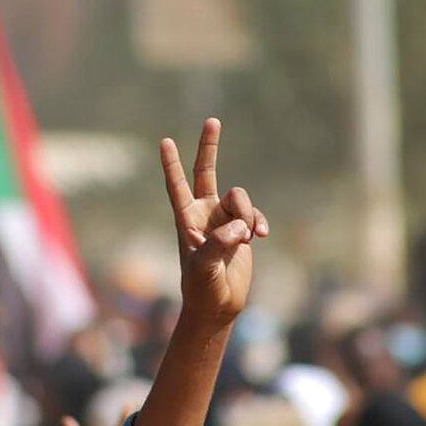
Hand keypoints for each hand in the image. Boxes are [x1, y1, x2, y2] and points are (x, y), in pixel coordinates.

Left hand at [160, 118, 268, 324]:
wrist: (218, 305)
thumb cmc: (202, 288)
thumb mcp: (203, 267)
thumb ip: (217, 243)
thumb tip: (238, 227)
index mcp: (186, 220)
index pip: (176, 187)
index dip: (172, 165)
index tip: (165, 142)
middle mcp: (204, 214)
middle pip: (206, 172)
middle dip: (209, 147)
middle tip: (212, 121)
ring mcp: (223, 220)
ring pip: (240, 199)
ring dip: (247, 216)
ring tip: (247, 239)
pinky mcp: (241, 230)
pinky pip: (253, 215)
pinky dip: (259, 223)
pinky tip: (261, 237)